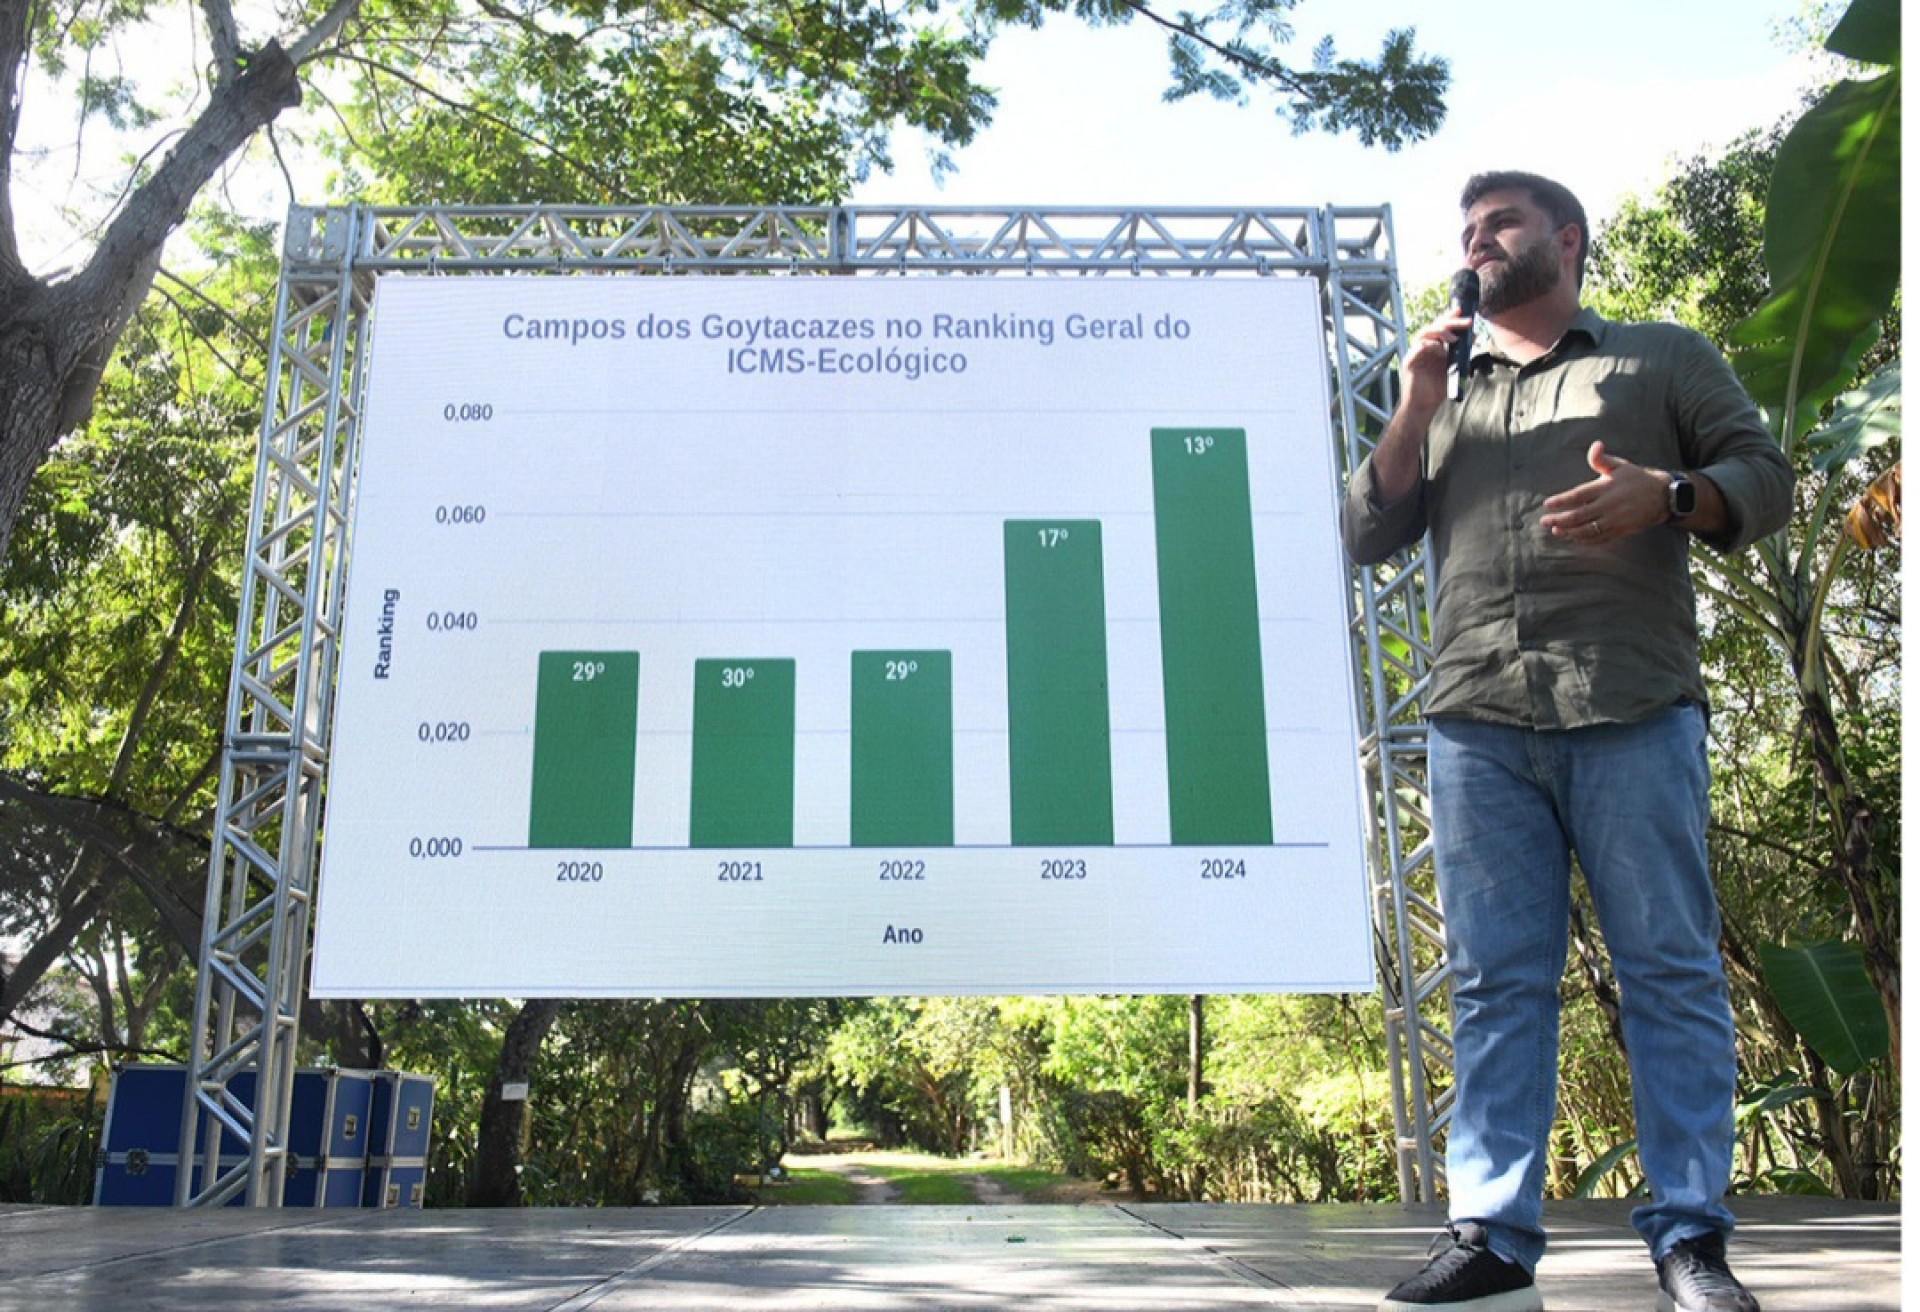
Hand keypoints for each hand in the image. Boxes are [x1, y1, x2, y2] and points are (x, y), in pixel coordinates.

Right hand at [1397, 305, 1473, 416]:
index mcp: (1433, 347)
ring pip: (1424, 333)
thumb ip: (1462, 353)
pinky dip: (1430, 346)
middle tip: (1466, 322)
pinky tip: (1441, 350)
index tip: (1463, 311)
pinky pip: (1418, 348)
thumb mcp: (1455, 368)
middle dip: (1450, 322)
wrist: (1424, 407)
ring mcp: (1415, 354)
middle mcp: (1423, 348)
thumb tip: (1474, 337)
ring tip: (1454, 339)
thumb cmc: (1437, 389)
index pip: (1441, 327)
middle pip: (1434, 327)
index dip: (1450, 317)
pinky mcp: (1409, 362)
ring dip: (1440, 332)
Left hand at [1540, 442, 1670, 545]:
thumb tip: (1595, 445)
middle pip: (1579, 516)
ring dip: (1570, 532)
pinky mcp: (1621, 531)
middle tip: (1545, 521)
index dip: (1562, 500)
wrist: (1663, 496)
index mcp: (1607, 487)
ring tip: (1556, 531)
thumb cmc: (1636, 479)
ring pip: (1588, 530)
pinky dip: (1585, 540)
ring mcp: (1616, 520)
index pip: (1579, 495)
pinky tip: (1573, 538)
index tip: (1547, 504)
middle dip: (1560, 520)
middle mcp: (1610, 505)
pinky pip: (1600, 539)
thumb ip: (1601, 459)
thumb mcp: (1620, 466)